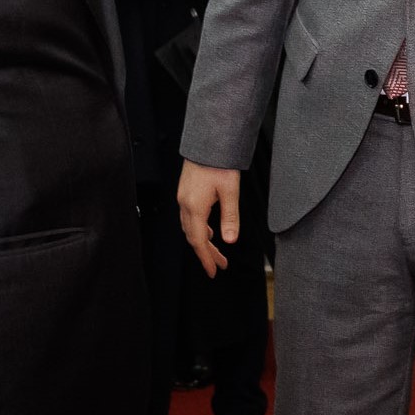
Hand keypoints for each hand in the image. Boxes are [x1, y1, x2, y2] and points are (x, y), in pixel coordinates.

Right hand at [178, 162, 242, 276]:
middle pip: (193, 237)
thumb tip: (230, 240)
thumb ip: (230, 218)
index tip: (214, 271)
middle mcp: (185, 204)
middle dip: (206, 254)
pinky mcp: (186, 192)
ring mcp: (183, 198)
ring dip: (202, 242)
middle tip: (219, 265)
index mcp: (195, 207)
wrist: (208, 142)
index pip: (199, 241)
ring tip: (216, 252)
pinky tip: (208, 230)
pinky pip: (189, 217)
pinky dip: (198, 229)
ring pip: (189, 228)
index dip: (206, 258)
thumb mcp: (230, 192)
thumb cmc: (219, 163)